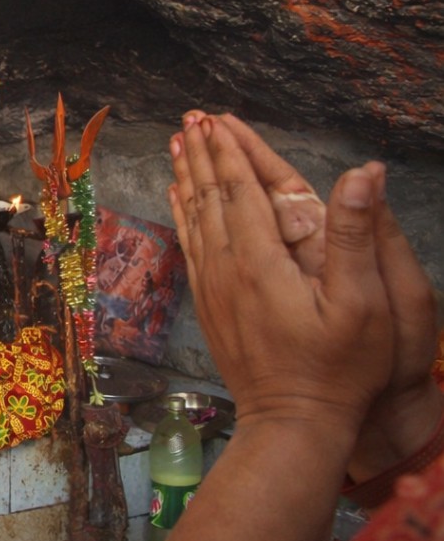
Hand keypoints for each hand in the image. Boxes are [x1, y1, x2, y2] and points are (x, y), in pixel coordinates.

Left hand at [167, 116, 394, 433]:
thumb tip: (363, 172)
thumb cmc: (339, 368)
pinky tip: (178, 200)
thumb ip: (355, 234)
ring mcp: (213, 288)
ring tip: (177, 145)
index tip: (216, 118)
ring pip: (193, 218)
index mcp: (261, 259)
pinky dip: (183, 215)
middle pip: (209, 197)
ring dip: (186, 178)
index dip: (229, 151)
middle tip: (189, 118)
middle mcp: (227, 268)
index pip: (240, 190)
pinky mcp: (210, 306)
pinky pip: (190, 246)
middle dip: (200, 154)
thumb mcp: (364, 303)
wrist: (292, 422)